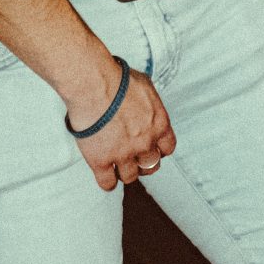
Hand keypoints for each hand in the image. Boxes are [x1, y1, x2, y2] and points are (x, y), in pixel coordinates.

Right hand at [63, 65, 175, 193]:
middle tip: (135, 159)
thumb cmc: (119, 80)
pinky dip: (107, 182)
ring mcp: (123, 154)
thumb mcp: (146, 86)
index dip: (160, 150)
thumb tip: (147, 105)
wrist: (95, 86)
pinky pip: (107, 183)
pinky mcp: (101, 161)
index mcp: (159, 123)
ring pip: (131, 177)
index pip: (168, 148)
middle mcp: (145, 142)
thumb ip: (150, 103)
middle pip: (151, 165)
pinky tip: (105, 174)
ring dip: (126, 172)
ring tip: (118, 166)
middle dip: (144, 163)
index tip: (153, 148)